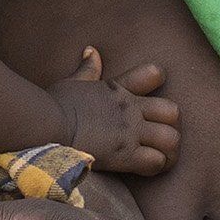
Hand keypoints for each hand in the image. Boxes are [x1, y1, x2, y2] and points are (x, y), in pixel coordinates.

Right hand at [46, 50, 180, 177]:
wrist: (46, 125)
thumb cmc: (54, 104)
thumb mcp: (73, 82)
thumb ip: (88, 69)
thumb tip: (92, 50)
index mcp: (119, 89)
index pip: (154, 74)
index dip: (159, 83)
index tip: (148, 96)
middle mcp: (130, 109)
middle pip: (173, 112)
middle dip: (171, 126)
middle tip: (160, 137)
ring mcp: (129, 132)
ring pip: (171, 140)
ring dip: (168, 150)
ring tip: (160, 158)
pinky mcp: (124, 155)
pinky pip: (156, 162)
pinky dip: (155, 167)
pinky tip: (144, 169)